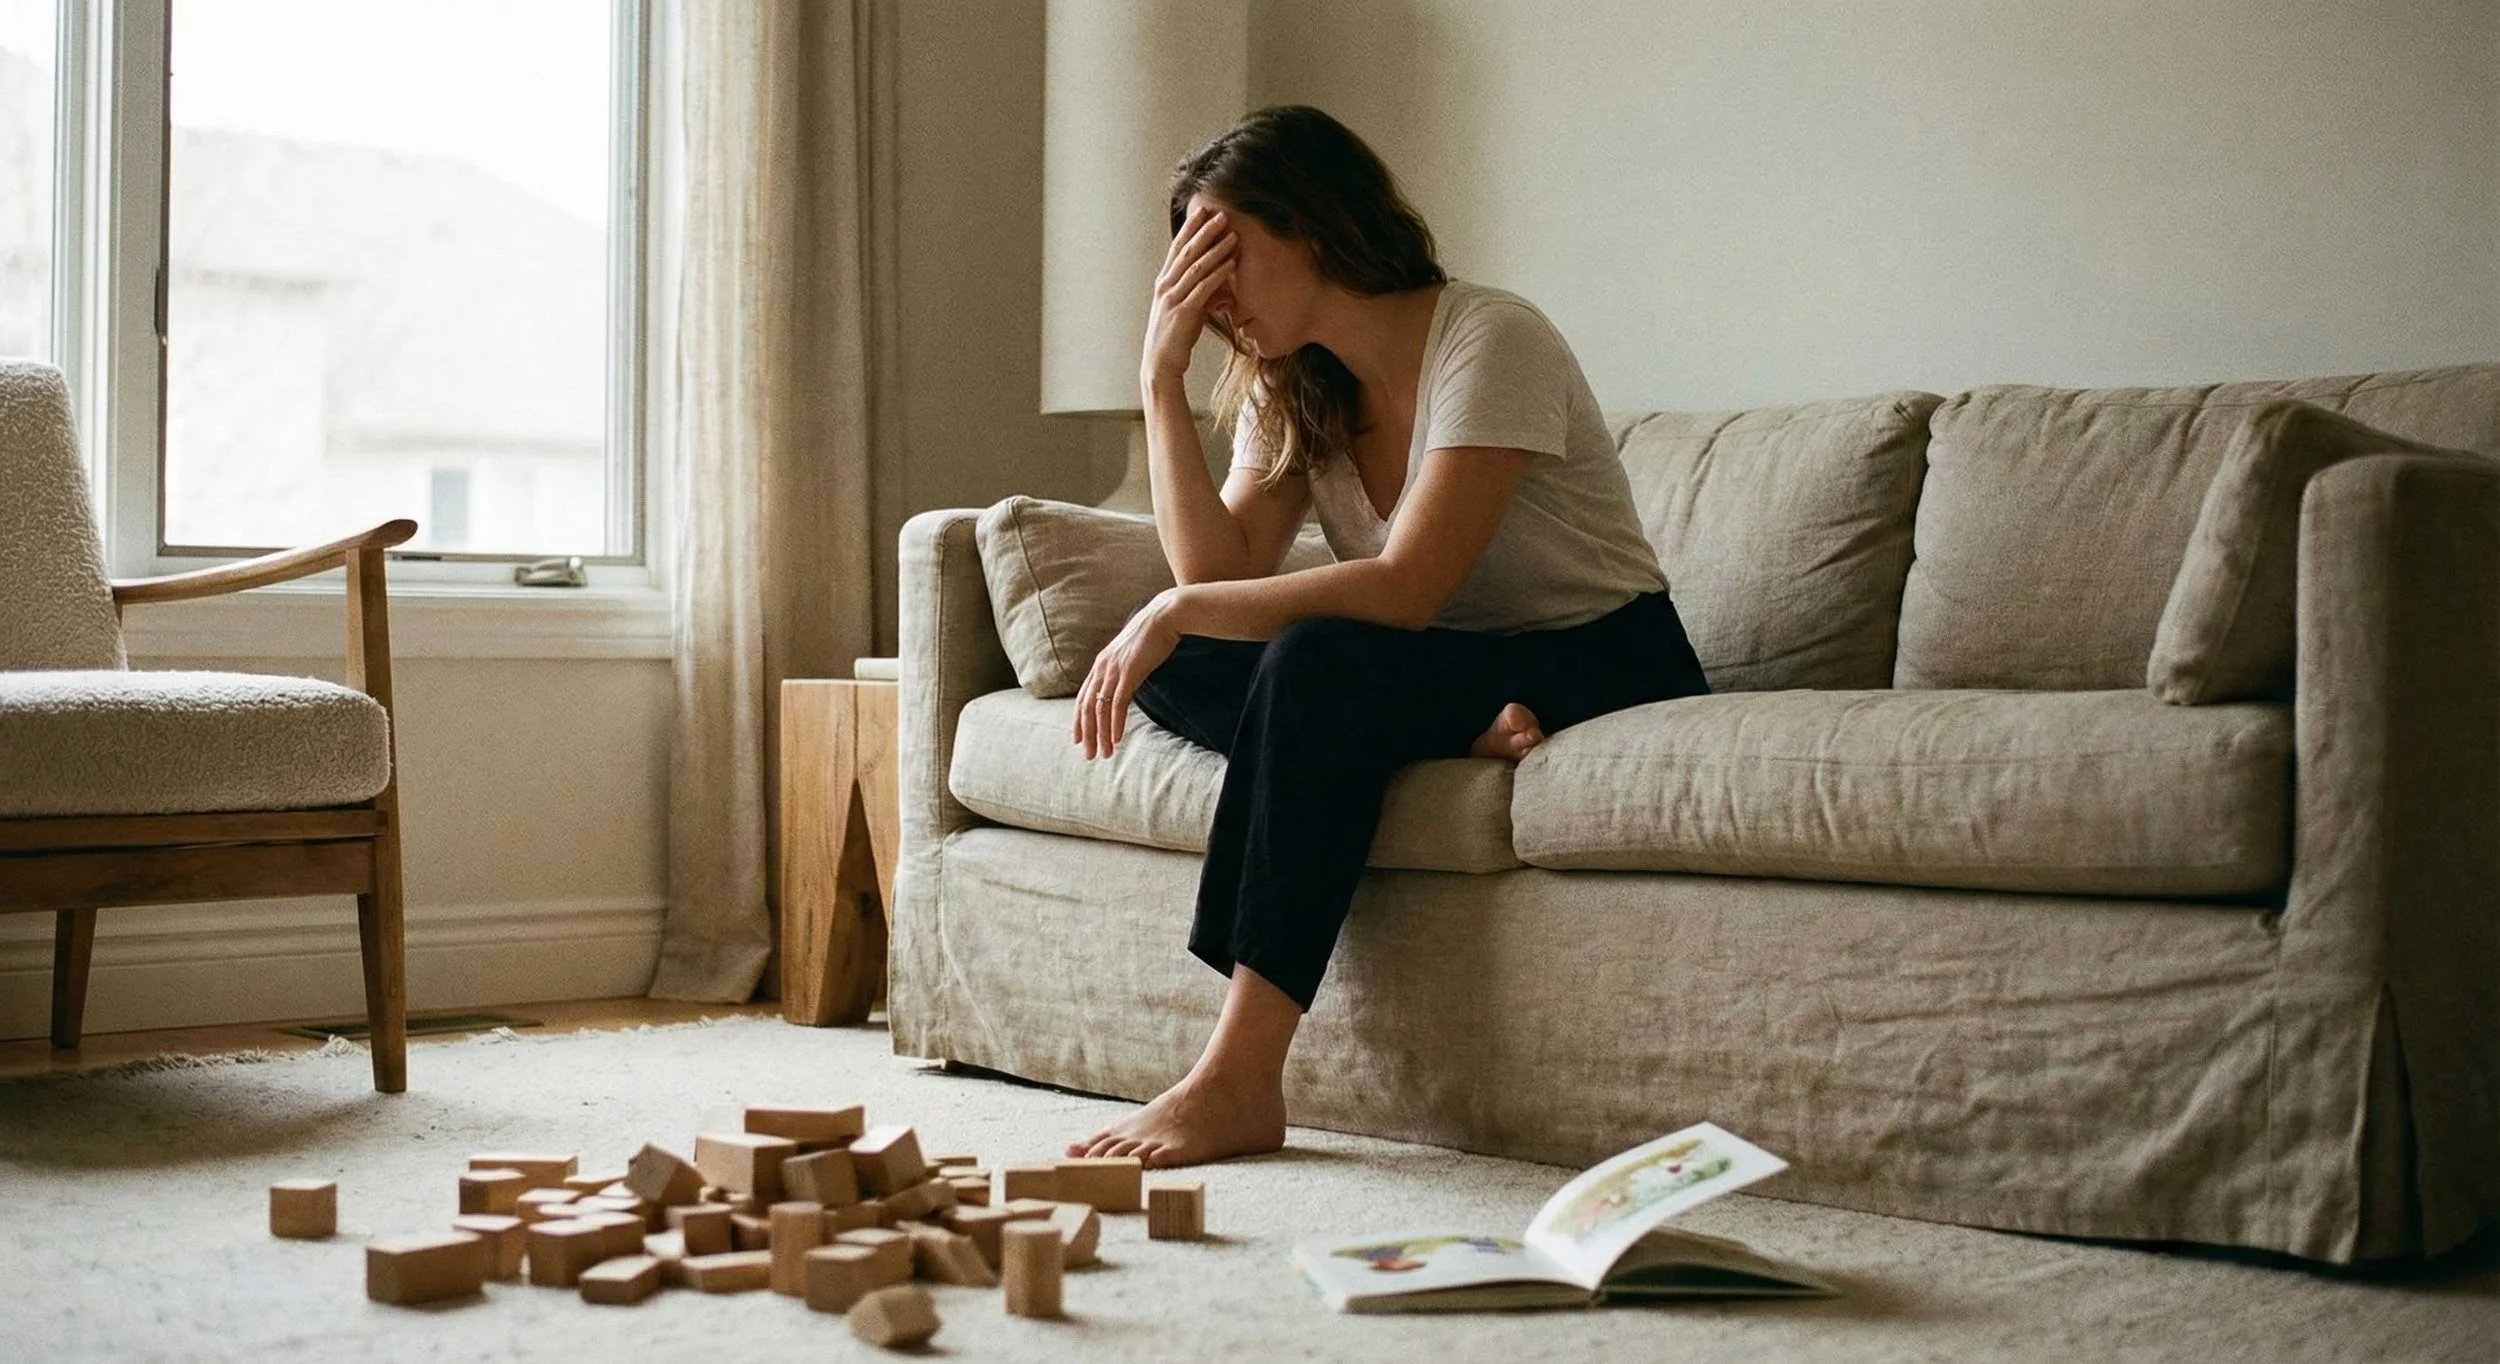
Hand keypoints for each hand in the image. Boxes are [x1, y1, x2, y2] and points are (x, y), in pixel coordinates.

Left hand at [1073, 588, 1185, 758]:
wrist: (1165, 616)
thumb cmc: (1152, 637)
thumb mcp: (1131, 656)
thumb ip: (1123, 671)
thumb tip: (1124, 686)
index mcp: (1101, 664)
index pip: (1083, 698)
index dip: (1079, 721)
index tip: (1078, 740)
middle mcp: (1102, 668)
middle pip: (1088, 708)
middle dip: (1087, 734)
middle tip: (1089, 755)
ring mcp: (1114, 670)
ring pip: (1100, 709)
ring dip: (1101, 734)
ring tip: (1105, 753)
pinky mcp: (1129, 672)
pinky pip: (1118, 703)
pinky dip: (1115, 723)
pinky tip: (1116, 738)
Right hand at [1140, 202, 1238, 388]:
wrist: (1161, 364)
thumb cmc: (1175, 337)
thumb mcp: (1188, 309)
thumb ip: (1201, 292)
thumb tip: (1221, 281)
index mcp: (1164, 282)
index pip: (1177, 249)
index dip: (1190, 229)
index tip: (1203, 211)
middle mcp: (1165, 286)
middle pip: (1186, 252)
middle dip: (1204, 232)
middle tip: (1220, 215)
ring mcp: (1173, 299)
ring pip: (1196, 267)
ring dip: (1215, 249)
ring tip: (1232, 235)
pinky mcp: (1183, 313)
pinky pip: (1203, 288)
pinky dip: (1218, 274)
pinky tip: (1231, 264)